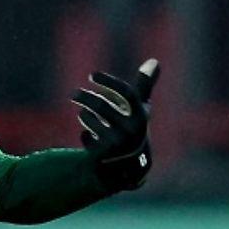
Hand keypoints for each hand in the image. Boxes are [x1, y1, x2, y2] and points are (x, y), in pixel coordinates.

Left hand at [71, 59, 160, 190]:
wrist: (131, 168)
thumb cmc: (134, 131)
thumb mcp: (140, 110)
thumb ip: (144, 87)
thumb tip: (153, 61)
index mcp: (142, 117)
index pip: (127, 94)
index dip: (109, 82)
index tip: (92, 75)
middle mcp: (132, 131)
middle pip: (102, 107)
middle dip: (85, 97)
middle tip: (74, 94)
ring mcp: (117, 145)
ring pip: (90, 121)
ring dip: (85, 116)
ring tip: (85, 114)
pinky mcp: (103, 156)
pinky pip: (86, 137)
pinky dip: (86, 134)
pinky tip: (90, 136)